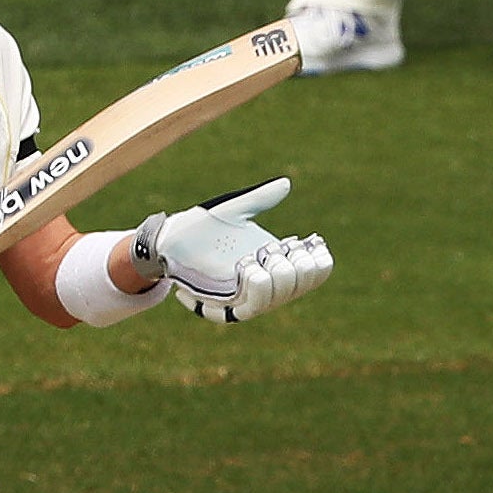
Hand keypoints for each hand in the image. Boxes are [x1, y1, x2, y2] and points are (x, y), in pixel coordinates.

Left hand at [130, 178, 337, 324]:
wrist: (172, 238)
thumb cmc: (205, 226)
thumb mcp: (236, 210)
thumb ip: (261, 199)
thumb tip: (286, 183)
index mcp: (277, 264)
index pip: (314, 275)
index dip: (319, 263)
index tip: (311, 242)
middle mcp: (266, 285)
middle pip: (297, 286)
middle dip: (293, 265)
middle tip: (274, 248)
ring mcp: (245, 297)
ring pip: (274, 299)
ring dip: (274, 277)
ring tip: (259, 257)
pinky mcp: (222, 304)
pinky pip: (246, 308)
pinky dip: (252, 289)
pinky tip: (249, 269)